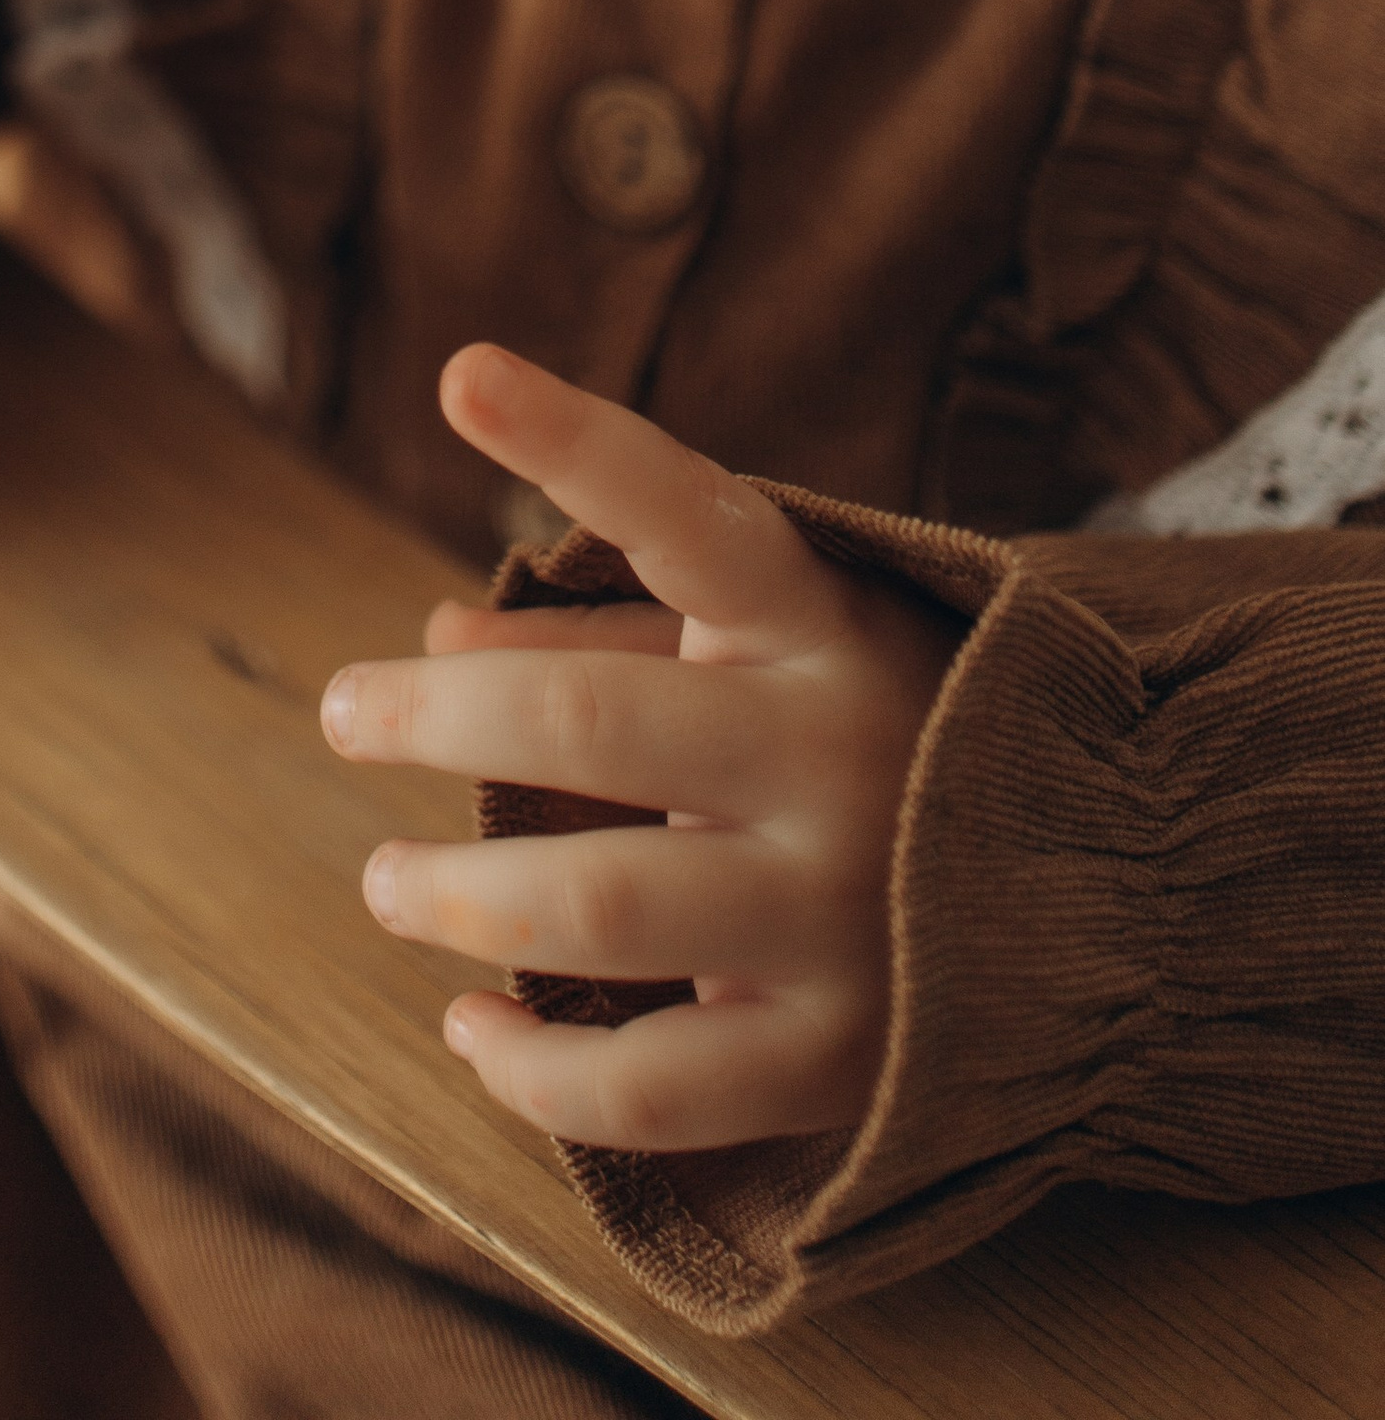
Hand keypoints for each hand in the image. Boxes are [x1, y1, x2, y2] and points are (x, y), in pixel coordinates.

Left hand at [320, 346, 960, 1152]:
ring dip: (452, 895)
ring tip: (383, 884)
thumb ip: (611, 632)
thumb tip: (429, 636)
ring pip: (596, 904)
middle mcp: (839, 756)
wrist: (1114, 906)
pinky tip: (473, 1034)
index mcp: (824, 624)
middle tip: (342, 714)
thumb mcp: (776, 648)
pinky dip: (534, 1075)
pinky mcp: (843, 1058)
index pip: (690, 512)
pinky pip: (653, 1085)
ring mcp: (848, 913)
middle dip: (429, 717)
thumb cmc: (888, 736)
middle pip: (586, 719)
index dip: (574, 440)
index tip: (461, 370)